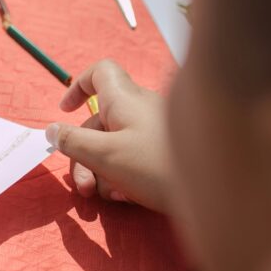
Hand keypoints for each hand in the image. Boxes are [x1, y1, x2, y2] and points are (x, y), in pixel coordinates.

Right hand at [46, 59, 171, 212]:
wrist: (218, 192)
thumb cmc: (156, 166)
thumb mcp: (105, 155)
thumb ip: (73, 142)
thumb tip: (52, 130)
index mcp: (123, 100)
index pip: (99, 73)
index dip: (78, 87)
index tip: (65, 112)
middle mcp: (139, 110)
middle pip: (98, 123)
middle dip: (83, 155)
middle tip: (84, 188)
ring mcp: (154, 132)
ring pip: (114, 145)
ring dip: (102, 171)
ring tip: (110, 197)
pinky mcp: (165, 153)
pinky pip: (134, 158)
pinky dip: (124, 175)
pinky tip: (129, 197)